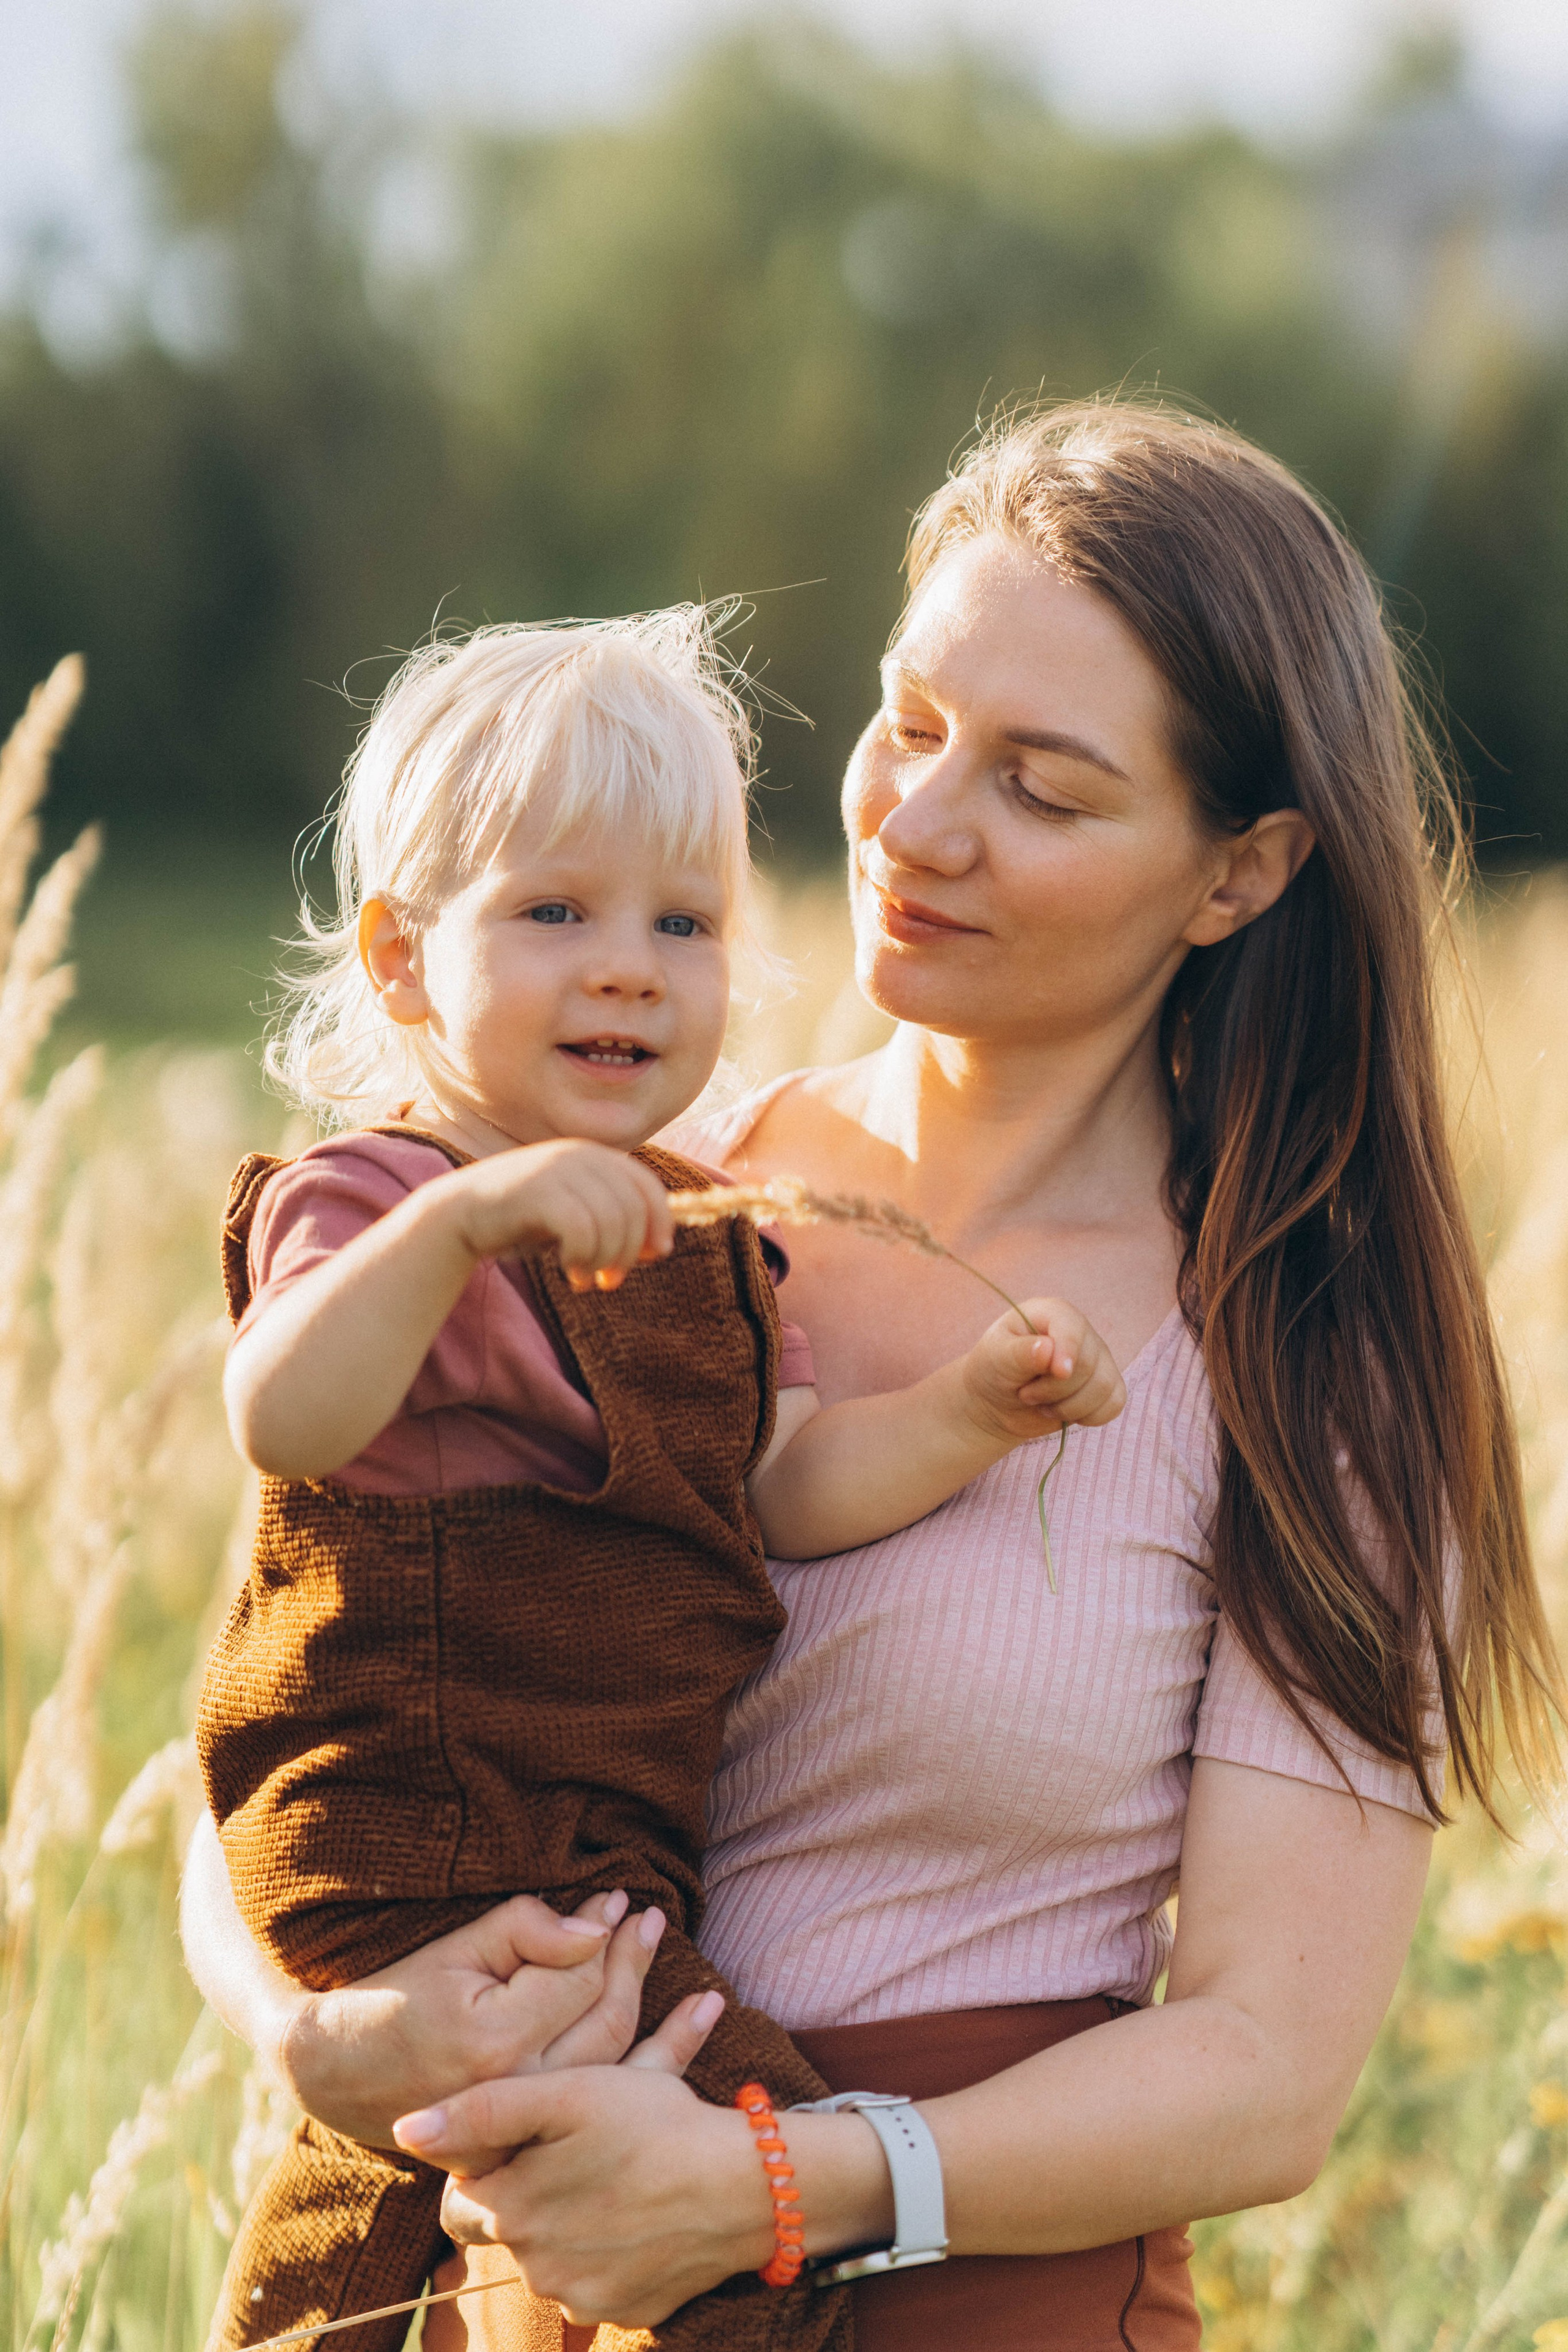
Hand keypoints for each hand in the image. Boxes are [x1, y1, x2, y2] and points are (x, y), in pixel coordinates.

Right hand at [278, 1891, 679, 2146]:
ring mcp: (521, 2128)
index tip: (618, 1900)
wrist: (336, 2070)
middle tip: (650, 1921)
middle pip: (605, 2023)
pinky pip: (588, 2098)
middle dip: (633, 1964)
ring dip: (642, 2008)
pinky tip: (652, 2031)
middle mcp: (515, 2094)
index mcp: (495, 2044)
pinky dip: (626, 2060)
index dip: (603, 1932)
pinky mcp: (521, 2144)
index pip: (577, 1978)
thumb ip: (525, 1931)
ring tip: (651, 1959)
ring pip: (609, 2064)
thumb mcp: (455, 1949)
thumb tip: (596, 1928)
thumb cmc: (396, 1996)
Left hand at [397, 2068, 773, 2326]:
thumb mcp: (566, 2094)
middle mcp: (536, 2269)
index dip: (486, 2163)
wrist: (745, 2186)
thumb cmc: (653, 2124)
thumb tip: (406, 2129)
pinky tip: (635, 2214)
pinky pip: (593, 2282)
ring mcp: (581, 2298)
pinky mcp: (625, 2313)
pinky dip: (604, 2253)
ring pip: (548, 2258)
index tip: (529, 2137)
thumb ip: (481, 2111)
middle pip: (503, 2231)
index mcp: (513, 2213)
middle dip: (524, 2197)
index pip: (458, 2201)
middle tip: (573, 2153)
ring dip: (564, 2224)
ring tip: (611, 2178)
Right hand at [448, 1139, 673, 1288]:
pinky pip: (582, 1230)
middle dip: (629, 1252)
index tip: (654, 1255)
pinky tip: (570, 1270)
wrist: (461, 1214)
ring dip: (604, 1260)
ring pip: (611, 1222)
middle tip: (610, 1280)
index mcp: (594, 1155)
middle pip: (632, 1209)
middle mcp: (579, 1154)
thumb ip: (612, 1217)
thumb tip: (658, 1246)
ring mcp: (557, 1170)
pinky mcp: (537, 1191)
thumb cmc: (524, 1219)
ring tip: (585, 1277)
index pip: (647, 1186)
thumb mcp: (575, 1211)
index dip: (660, 1222)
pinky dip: (583, 1258)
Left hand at [958, 1298, 1124, 1445]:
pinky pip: (1114, 1405)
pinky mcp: (1105, 1387)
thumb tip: (1048, 1350)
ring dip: (1068, 1407)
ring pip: (1104, 1388)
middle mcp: (1082, 1333)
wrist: (997, 1401)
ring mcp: (1098, 1360)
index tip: (1058, 1373)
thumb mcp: (995, 1358)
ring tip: (1041, 1404)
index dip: (1068, 1350)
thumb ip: (1019, 1353)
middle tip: (1025, 1393)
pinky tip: (1063, 1413)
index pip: (1073, 1328)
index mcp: (1053, 1314)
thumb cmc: (994, 1370)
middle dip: (1053, 1390)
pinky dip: (1088, 1417)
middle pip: (1088, 1365)